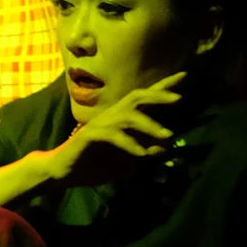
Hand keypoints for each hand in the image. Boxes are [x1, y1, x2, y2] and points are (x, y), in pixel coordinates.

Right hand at [32, 71, 185, 187]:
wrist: (61, 171)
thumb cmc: (92, 163)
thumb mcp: (124, 160)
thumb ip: (142, 151)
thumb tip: (164, 146)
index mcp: (120, 118)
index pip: (143, 97)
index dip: (163, 86)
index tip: (184, 75)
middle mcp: (111, 115)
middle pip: (137, 96)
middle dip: (158, 95)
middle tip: (179, 98)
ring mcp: (100, 124)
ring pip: (128, 115)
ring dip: (150, 125)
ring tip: (168, 136)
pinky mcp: (90, 135)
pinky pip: (113, 135)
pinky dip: (130, 144)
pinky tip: (142, 154)